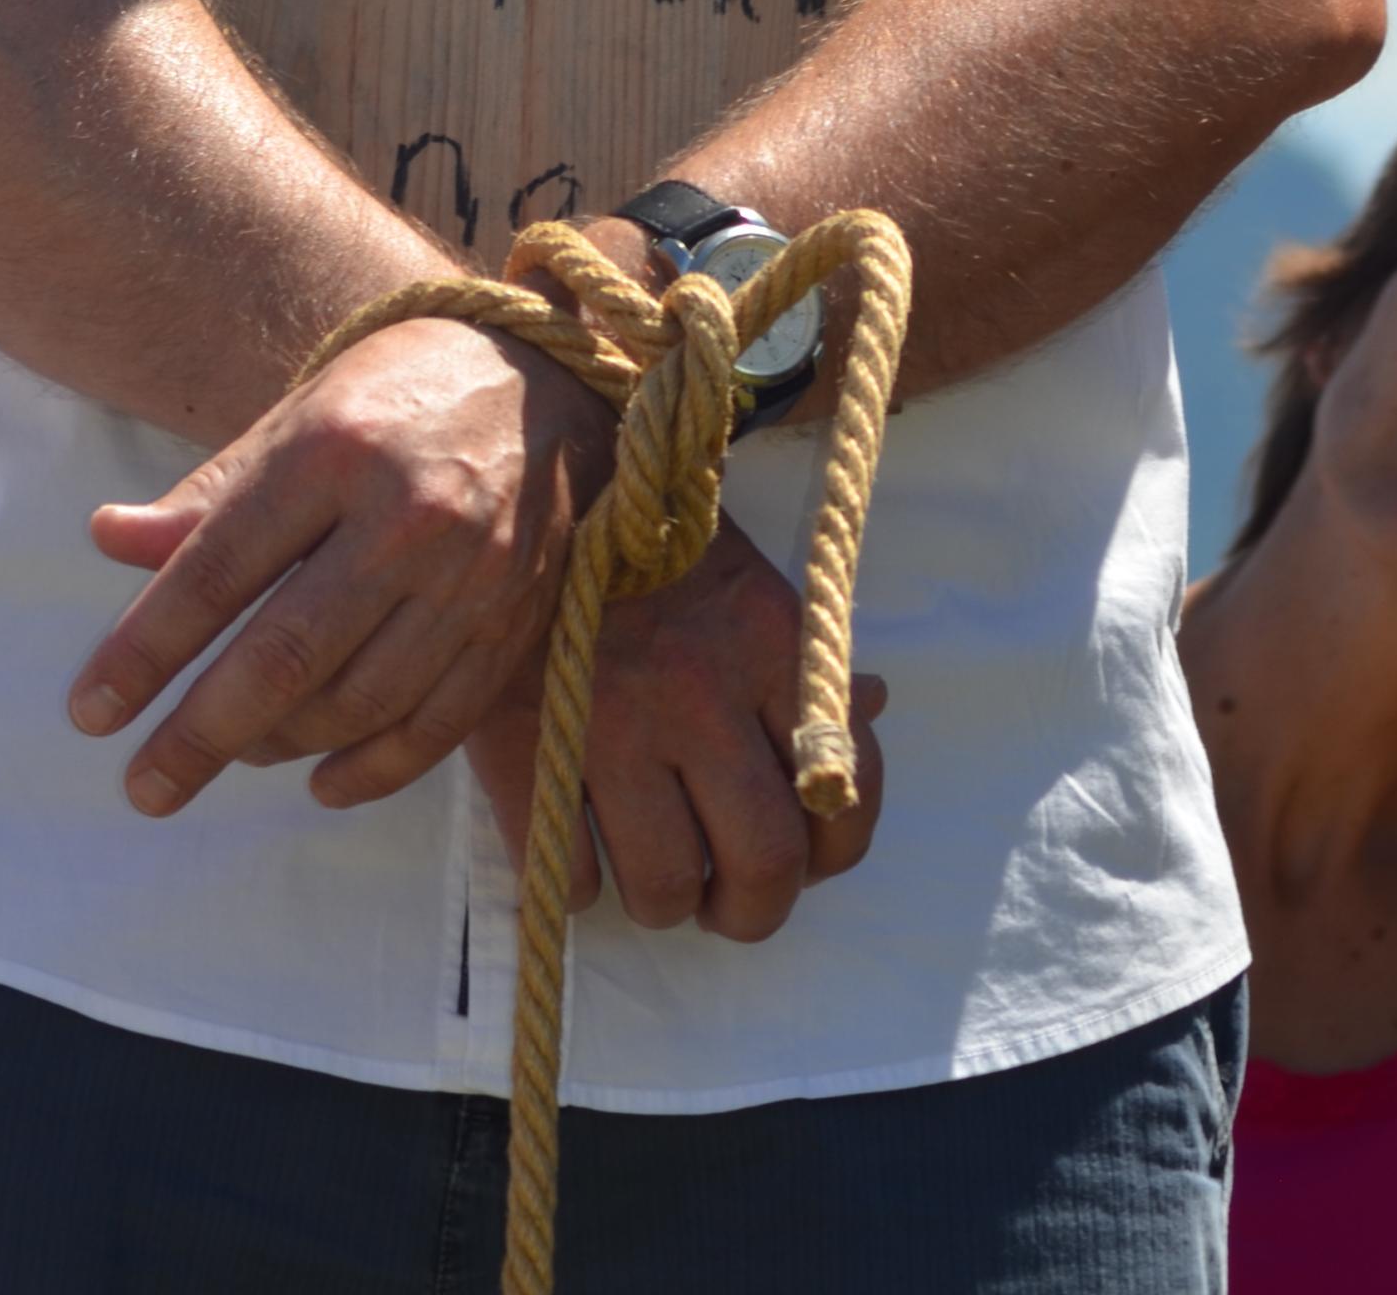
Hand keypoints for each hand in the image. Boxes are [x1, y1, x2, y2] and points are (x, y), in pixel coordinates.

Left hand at [70, 316, 616, 815]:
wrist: (549, 378)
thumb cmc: (398, 391)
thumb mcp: (297, 415)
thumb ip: (210, 493)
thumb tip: (108, 539)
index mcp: (336, 448)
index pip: (220, 569)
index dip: (147, 648)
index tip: (92, 711)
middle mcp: (406, 516)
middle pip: (285, 654)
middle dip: (200, 734)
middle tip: (143, 786)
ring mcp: (471, 577)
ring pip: (356, 701)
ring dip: (278, 745)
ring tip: (229, 752)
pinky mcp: (515, 623)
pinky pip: (434, 726)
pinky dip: (371, 769)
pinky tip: (319, 781)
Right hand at [466, 523, 886, 943]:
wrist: (535, 485)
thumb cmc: (655, 542)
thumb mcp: (750, 583)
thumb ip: (808, 660)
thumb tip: (870, 713)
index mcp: (771, 644)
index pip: (841, 793)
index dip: (829, 854)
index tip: (801, 859)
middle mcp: (702, 690)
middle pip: (762, 863)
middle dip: (752, 911)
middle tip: (726, 904)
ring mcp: (611, 723)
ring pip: (666, 884)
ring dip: (664, 900)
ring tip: (652, 872)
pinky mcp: (526, 746)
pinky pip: (571, 874)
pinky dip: (580, 882)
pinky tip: (579, 841)